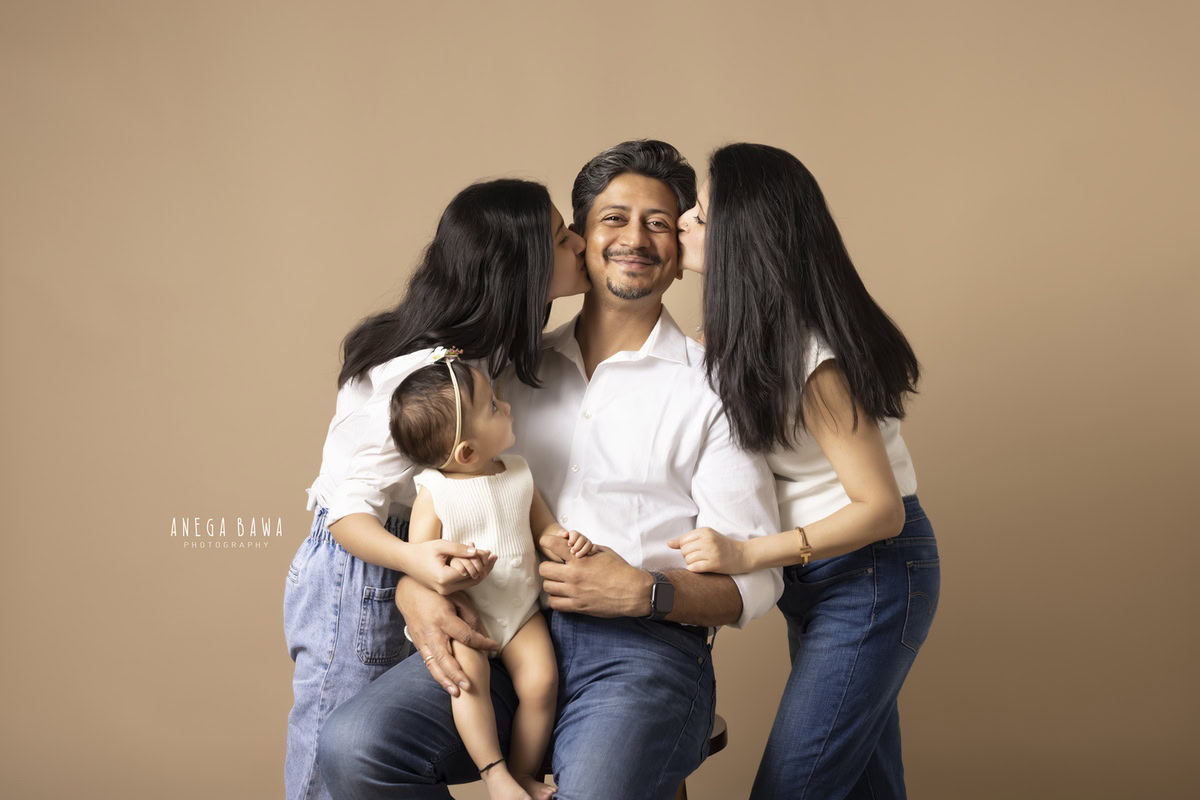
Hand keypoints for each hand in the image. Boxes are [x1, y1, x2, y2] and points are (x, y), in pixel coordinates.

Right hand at [395, 578, 498, 695]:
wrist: (409, 592)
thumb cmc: (436, 593)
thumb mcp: (456, 597)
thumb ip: (468, 615)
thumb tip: (478, 632)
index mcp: (443, 619)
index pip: (466, 635)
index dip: (482, 643)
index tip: (495, 646)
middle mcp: (432, 633)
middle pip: (445, 658)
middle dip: (457, 674)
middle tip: (468, 686)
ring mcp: (423, 640)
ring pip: (433, 665)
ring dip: (444, 680)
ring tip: (456, 693)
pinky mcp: (418, 644)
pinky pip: (428, 663)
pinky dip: (437, 675)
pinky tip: (446, 684)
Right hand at [403, 539, 497, 594]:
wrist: (406, 560)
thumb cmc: (423, 551)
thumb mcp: (442, 546)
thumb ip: (460, 549)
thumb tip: (479, 552)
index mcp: (444, 578)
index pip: (471, 571)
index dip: (482, 561)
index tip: (490, 552)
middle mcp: (446, 588)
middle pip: (474, 580)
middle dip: (485, 567)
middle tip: (493, 555)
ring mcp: (445, 592)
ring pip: (470, 583)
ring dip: (480, 570)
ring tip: (489, 557)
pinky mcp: (445, 591)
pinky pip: (463, 583)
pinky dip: (471, 573)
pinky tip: (477, 562)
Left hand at [539, 546, 651, 616]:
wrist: (632, 592)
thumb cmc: (620, 570)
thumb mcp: (604, 551)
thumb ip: (586, 547)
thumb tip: (572, 542)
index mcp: (580, 559)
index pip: (552, 545)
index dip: (547, 541)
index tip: (547, 543)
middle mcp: (573, 575)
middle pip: (544, 569)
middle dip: (548, 565)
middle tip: (555, 567)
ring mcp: (574, 592)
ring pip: (547, 586)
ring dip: (552, 582)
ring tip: (559, 582)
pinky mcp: (577, 606)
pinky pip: (554, 603)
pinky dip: (555, 598)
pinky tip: (562, 595)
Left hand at [564, 529, 595, 557]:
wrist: (565, 548)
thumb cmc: (562, 542)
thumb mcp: (560, 537)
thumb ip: (562, 534)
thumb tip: (566, 534)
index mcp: (574, 534)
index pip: (575, 534)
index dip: (573, 539)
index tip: (569, 544)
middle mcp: (581, 537)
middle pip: (583, 539)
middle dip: (577, 546)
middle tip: (572, 552)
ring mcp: (586, 542)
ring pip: (589, 544)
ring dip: (584, 550)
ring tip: (577, 556)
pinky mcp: (590, 548)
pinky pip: (595, 547)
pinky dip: (593, 550)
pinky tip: (588, 554)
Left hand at [667, 527, 750, 574]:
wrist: (743, 554)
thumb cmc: (723, 546)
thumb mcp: (707, 537)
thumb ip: (687, 539)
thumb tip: (669, 543)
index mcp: (705, 531)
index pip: (682, 540)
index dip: (684, 548)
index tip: (694, 550)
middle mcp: (707, 540)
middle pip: (684, 551)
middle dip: (687, 556)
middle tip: (698, 557)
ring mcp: (711, 552)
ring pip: (688, 560)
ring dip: (691, 564)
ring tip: (701, 562)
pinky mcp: (714, 564)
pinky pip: (694, 568)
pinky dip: (694, 569)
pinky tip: (702, 568)